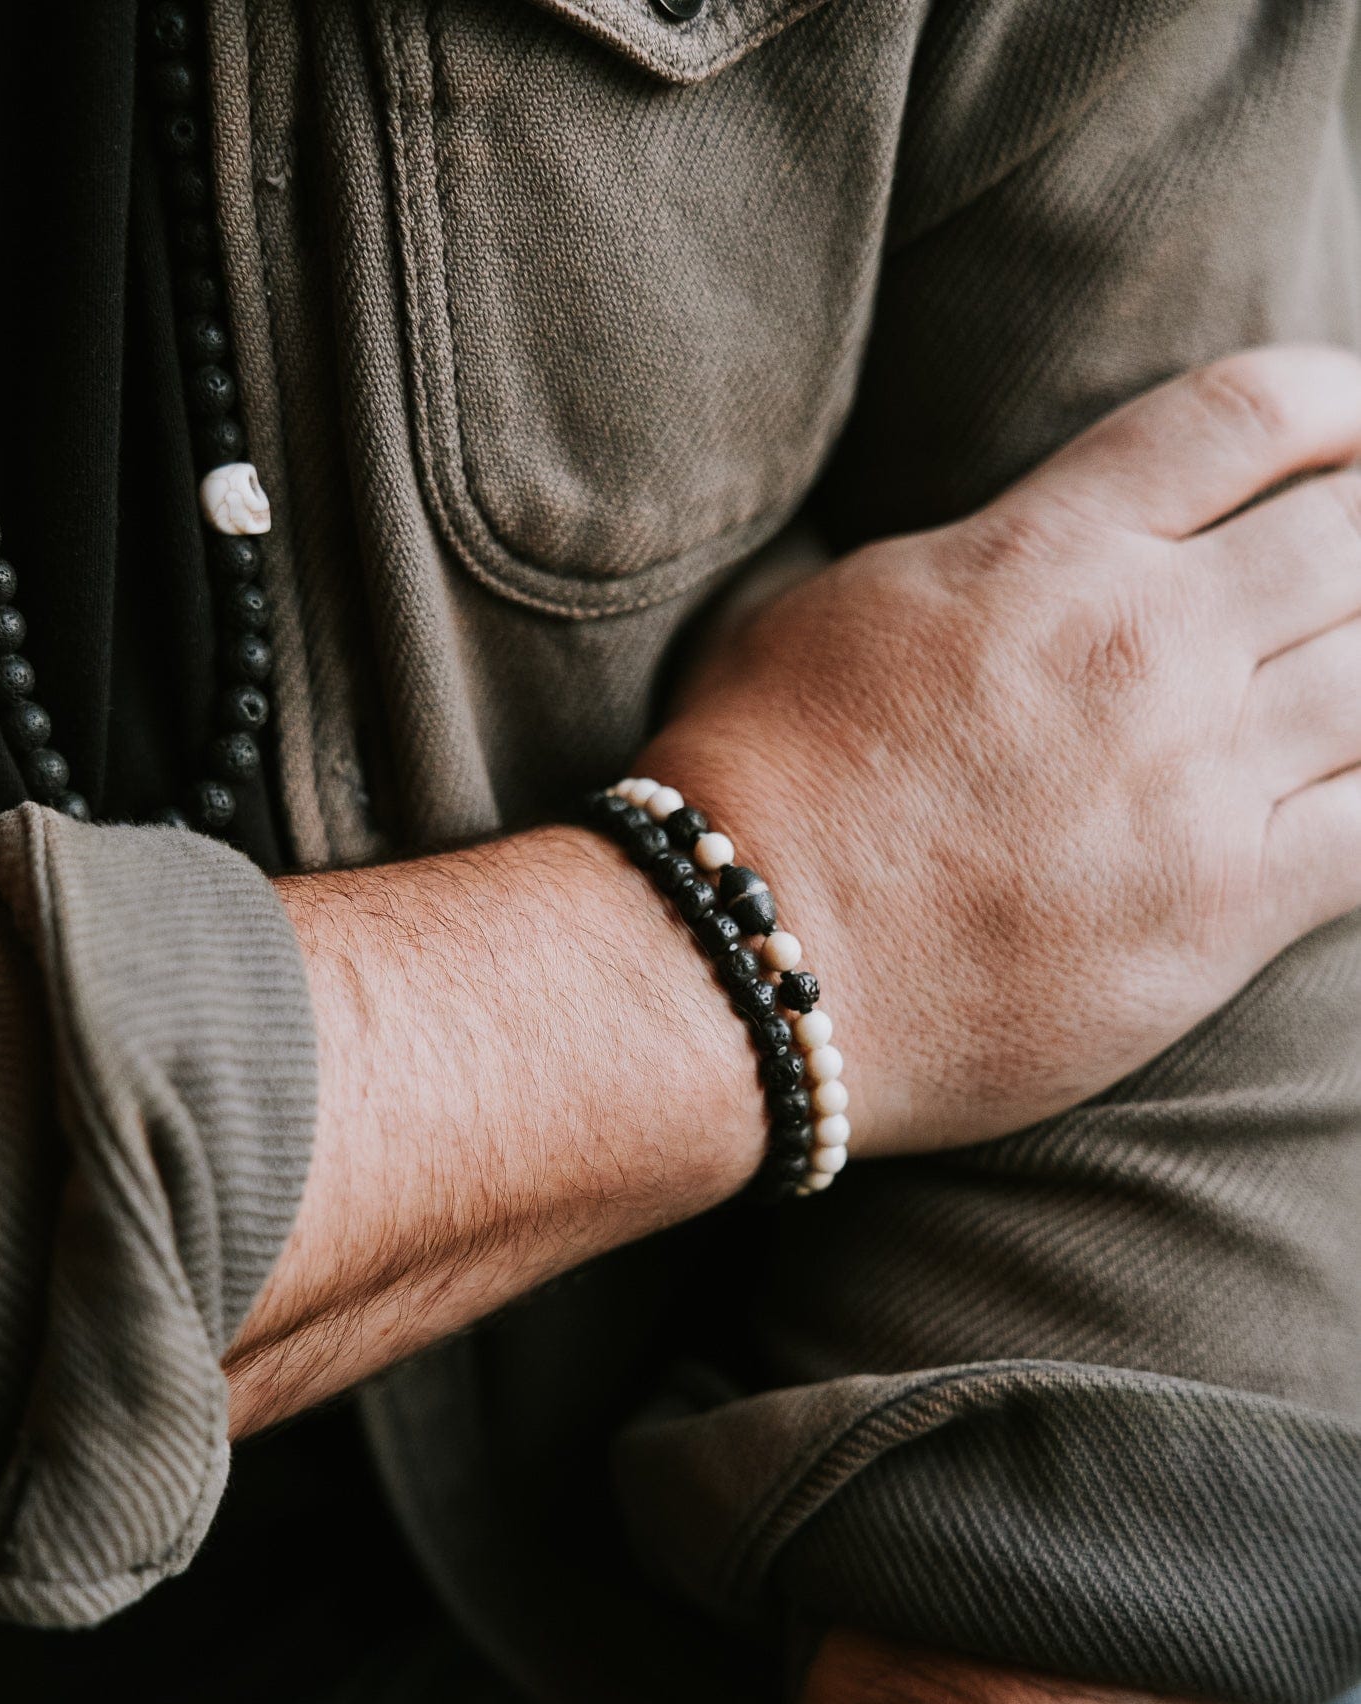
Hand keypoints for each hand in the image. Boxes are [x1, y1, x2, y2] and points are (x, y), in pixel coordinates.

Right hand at [643, 346, 1360, 1153]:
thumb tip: (978, 540)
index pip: (1249, 418)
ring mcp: (1200, 778)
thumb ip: (939, 555)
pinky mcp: (1225, 910)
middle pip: (1353, 534)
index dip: (1338, 405)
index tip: (1358, 432)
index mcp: (1050, 548)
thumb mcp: (821, 606)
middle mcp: (1150, 641)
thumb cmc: (751, 785)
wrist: (740, 964)